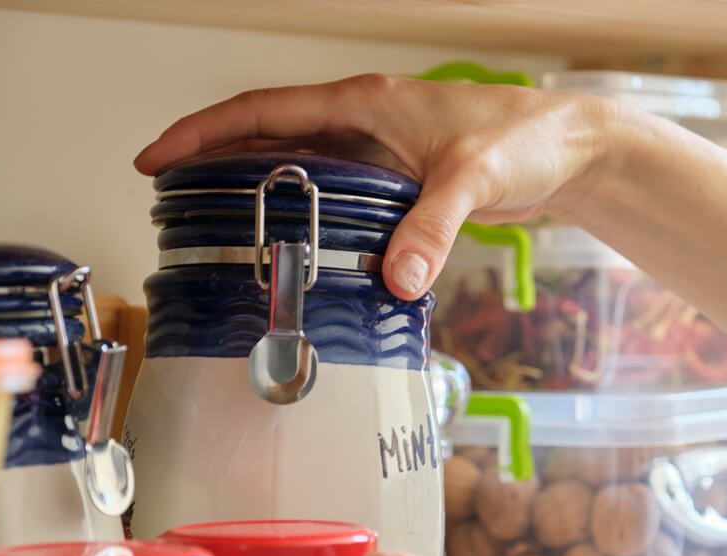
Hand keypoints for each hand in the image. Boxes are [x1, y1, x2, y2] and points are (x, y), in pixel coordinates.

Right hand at [134, 75, 617, 299]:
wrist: (568, 149)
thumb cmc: (524, 139)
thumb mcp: (472, 180)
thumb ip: (432, 228)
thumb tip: (398, 279)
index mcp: (364, 105)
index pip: (263, 111)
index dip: (204, 132)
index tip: (158, 158)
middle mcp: (363, 122)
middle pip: (267, 136)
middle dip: (212, 160)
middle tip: (167, 198)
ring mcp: (379, 151)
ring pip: (298, 165)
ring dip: (254, 186)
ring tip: (211, 223)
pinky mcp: (399, 180)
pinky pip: (334, 192)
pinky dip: (304, 211)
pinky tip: (293, 243)